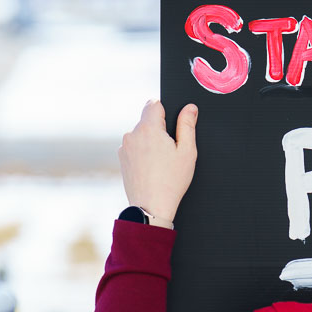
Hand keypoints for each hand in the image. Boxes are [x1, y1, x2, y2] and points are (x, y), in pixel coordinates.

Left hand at [118, 100, 197, 228]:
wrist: (151, 207)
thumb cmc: (171, 181)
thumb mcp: (187, 152)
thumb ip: (187, 125)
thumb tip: (189, 108)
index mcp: (148, 129)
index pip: (154, 103)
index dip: (165, 111)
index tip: (172, 126)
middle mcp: (132, 134)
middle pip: (147, 119)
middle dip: (159, 129)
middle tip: (170, 149)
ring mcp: (124, 147)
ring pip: (140, 133)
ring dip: (150, 140)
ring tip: (160, 162)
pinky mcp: (122, 158)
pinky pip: (134, 146)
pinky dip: (142, 152)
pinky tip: (151, 167)